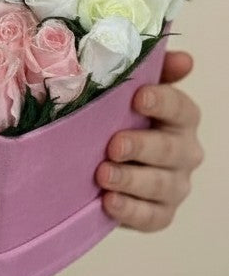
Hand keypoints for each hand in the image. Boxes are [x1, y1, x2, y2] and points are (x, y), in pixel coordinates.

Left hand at [95, 50, 203, 231]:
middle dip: (143, 146)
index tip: (138, 96)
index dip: (163, 101)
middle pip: (172, 149)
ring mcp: (174, 185)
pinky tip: (109, 202)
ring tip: (102, 174)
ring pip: (161, 185)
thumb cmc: (111, 120)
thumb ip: (146, 72)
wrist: (93, 165)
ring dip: (131, 180)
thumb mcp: (119, 94)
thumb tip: (183, 58)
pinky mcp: (159, 214)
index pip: (181, 108)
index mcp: (178, 118)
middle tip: (114, 145)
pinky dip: (130, 210)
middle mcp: (183, 151)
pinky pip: (152, 217)